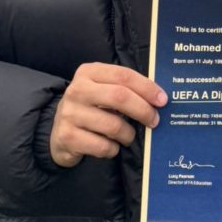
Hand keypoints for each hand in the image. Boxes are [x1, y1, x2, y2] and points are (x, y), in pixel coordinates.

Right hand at [50, 63, 166, 167]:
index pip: (123, 75)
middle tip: (154, 121)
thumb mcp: (103, 90)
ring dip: (128, 134)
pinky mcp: (67, 136)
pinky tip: (111, 146)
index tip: (162, 100)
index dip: (146, 88)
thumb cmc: (91, 108)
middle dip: (143, 110)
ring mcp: (70, 113)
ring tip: (128, 136)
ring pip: (113, 125)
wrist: (58, 132)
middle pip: (119, 97)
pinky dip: (113, 149)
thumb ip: (125, 89)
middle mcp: (77, 90)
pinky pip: (102, 146)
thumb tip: (159, 98)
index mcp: (89, 72)